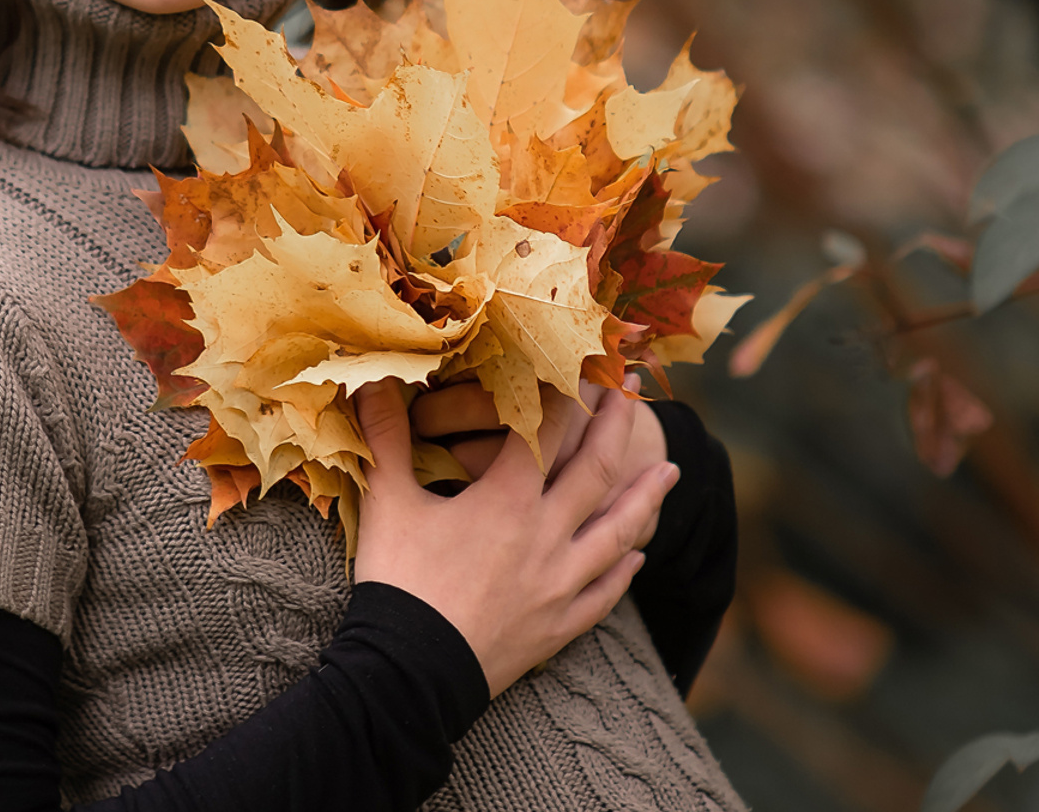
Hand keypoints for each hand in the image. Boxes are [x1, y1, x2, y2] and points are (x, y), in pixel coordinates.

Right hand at [352, 378, 677, 697]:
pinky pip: (604, 594)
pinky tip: (638, 558)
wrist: (410, 675)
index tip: (573, 363)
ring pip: (616, 534)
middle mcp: (545, 537)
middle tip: (633, 397)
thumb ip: (386, 435)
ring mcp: (558, 585)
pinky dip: (625, 571)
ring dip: (645, 500)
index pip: (544, 432)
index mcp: (506, 501)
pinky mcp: (558, 627)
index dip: (560, 394)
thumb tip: (370, 378)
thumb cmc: (400, 582)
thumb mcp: (389, 501)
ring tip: (668, 474)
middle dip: (615, 431)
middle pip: (594, 474)